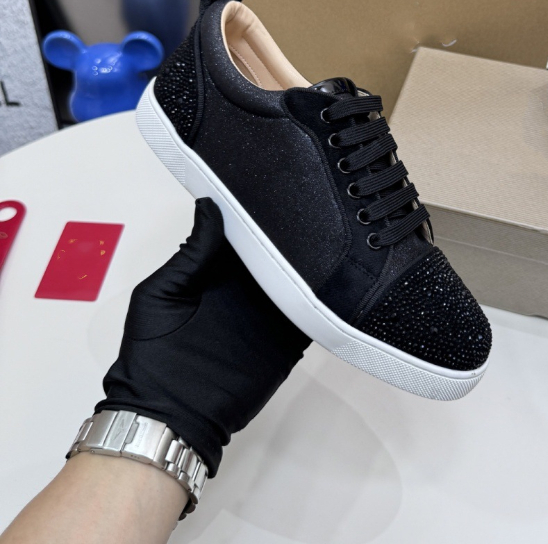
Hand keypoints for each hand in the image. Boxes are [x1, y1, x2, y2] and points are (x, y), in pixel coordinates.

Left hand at [96, 197, 310, 476]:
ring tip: (337, 233)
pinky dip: (325, 301)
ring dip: (313, 264)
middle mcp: (246, 289)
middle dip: (292, 234)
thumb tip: (210, 204)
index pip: (244, 234)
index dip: (258, 212)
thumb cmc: (152, 352)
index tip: (280, 186)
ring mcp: (269, 315)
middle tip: (319, 202)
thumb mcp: (162, 293)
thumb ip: (192, 252)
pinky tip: (341, 278)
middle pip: (275, 254)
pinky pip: (311, 315)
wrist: (169, 415)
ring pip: (297, 281)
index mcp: (216, 271)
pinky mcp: (286, 341)